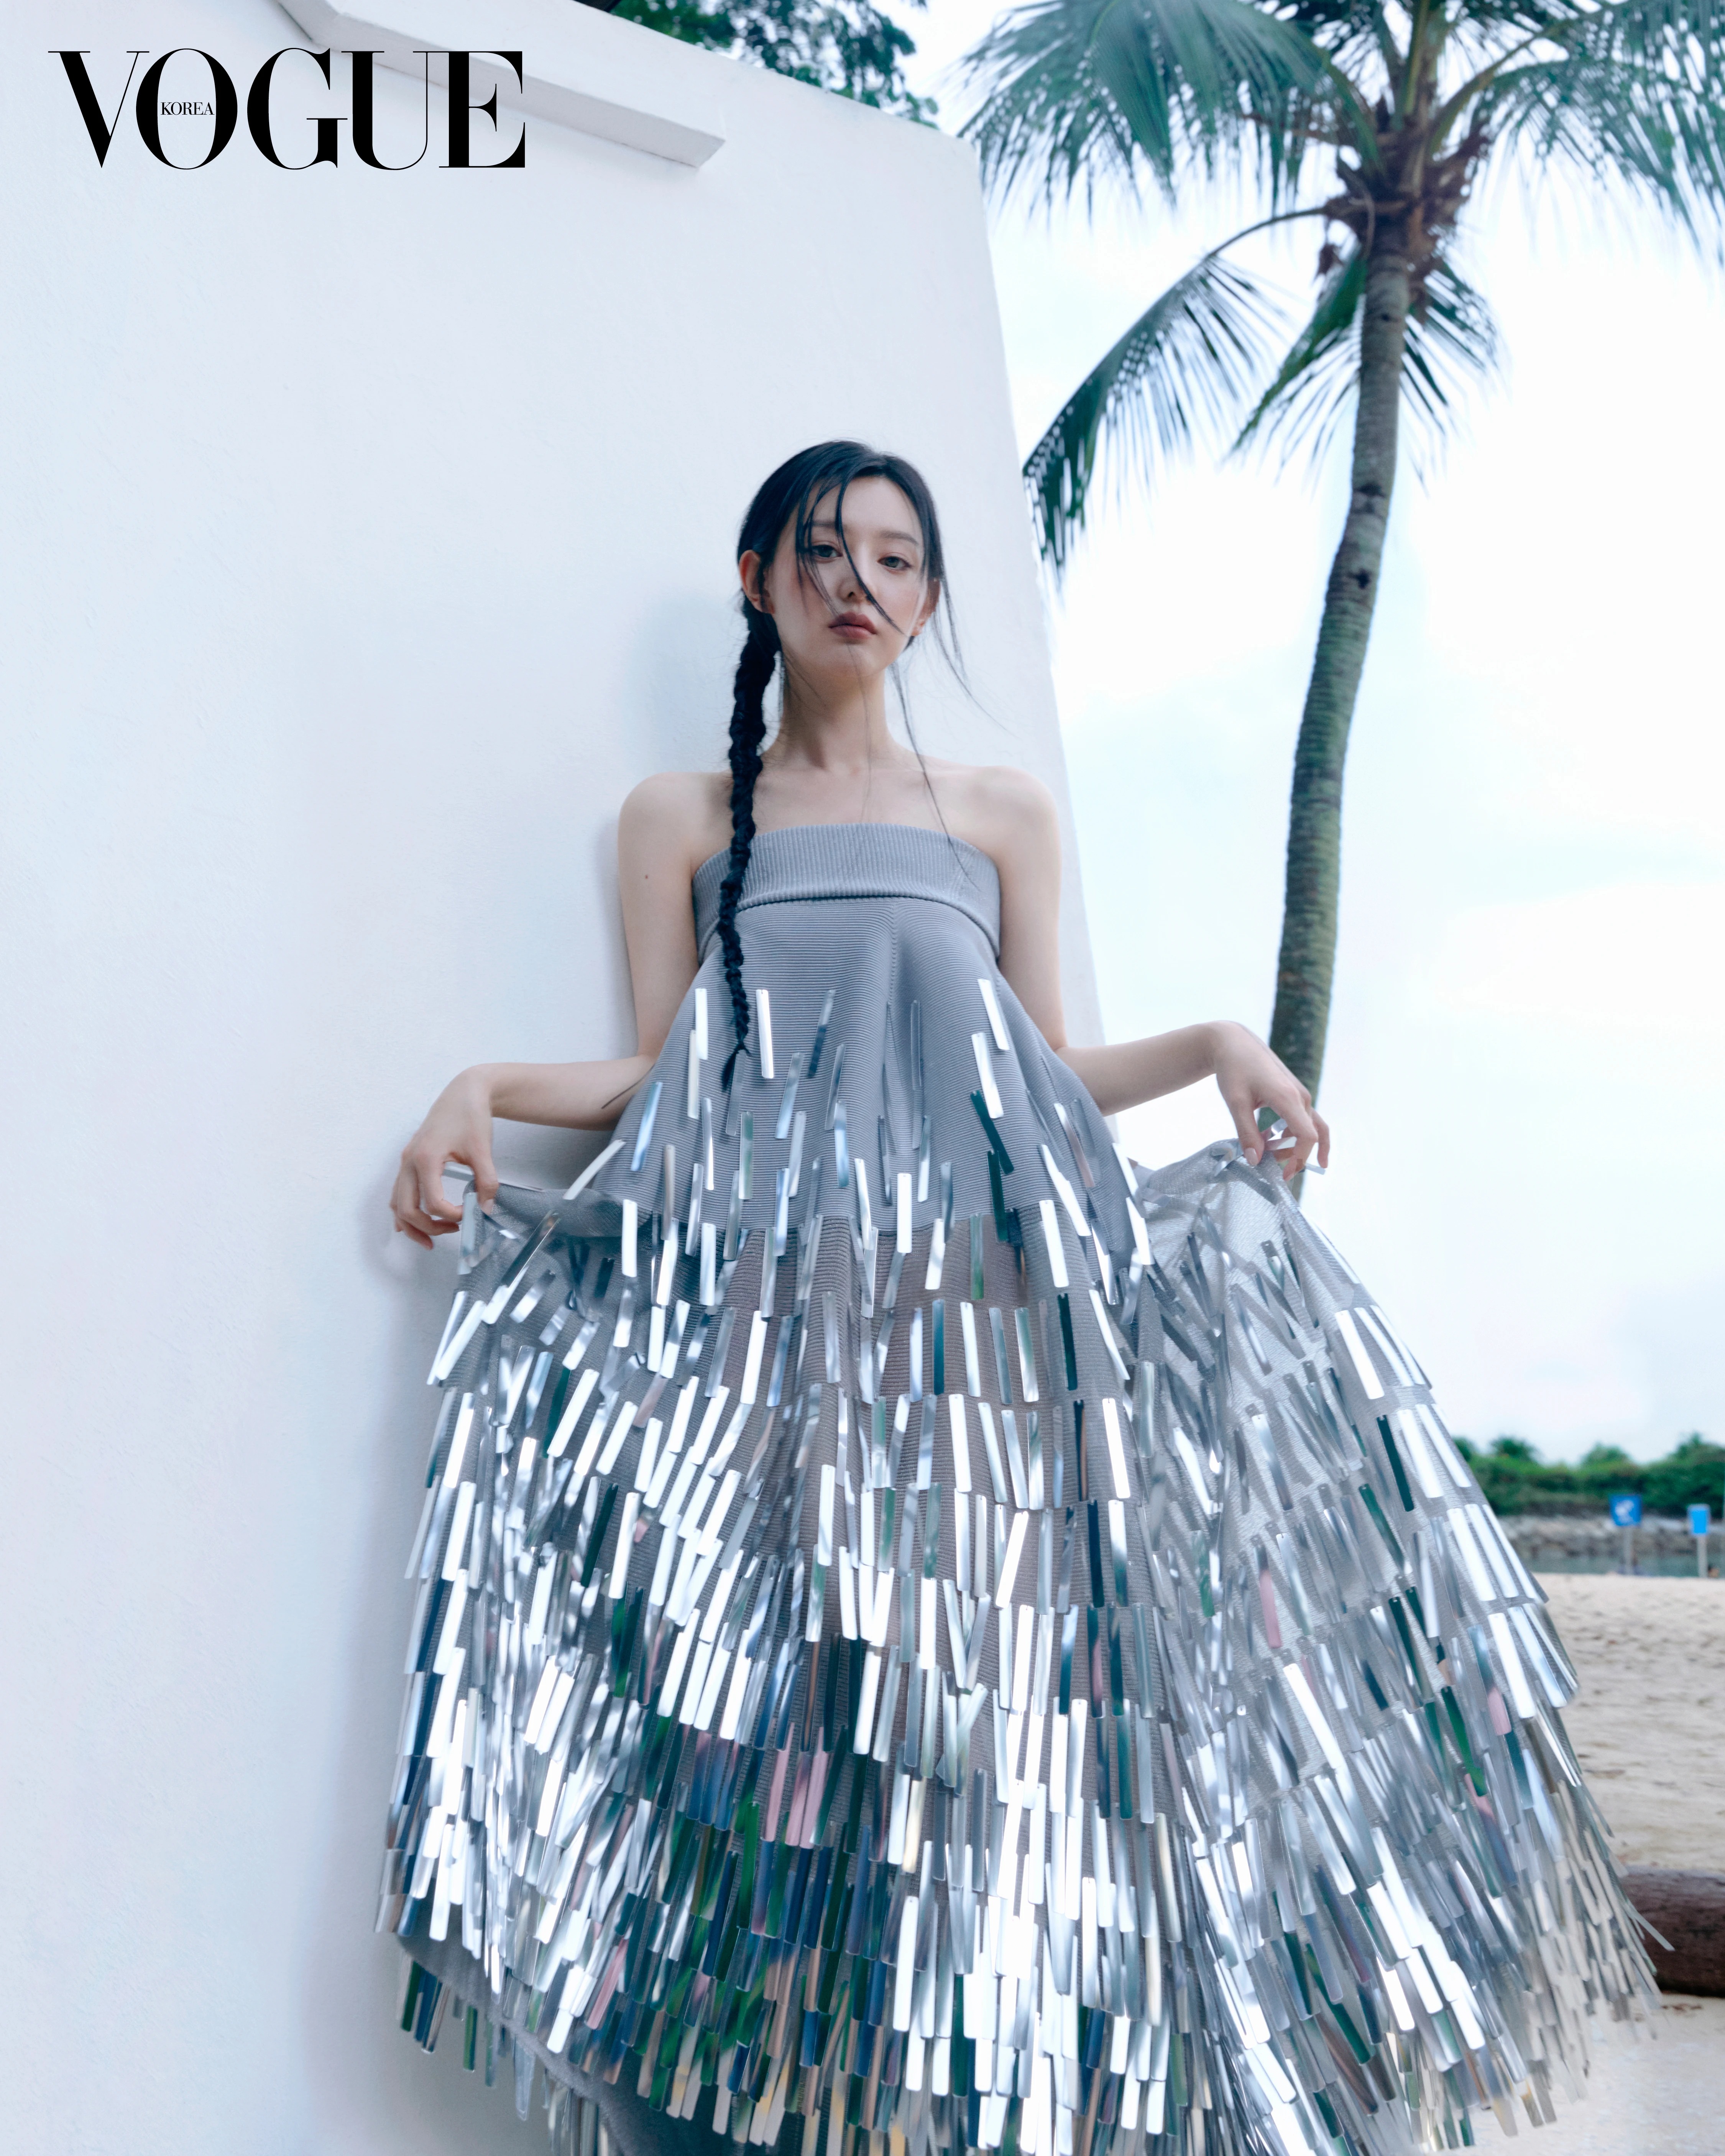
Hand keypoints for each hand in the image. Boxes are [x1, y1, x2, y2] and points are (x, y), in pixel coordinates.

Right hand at [390, 1068, 498, 1246]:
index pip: (433, 1202)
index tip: (471, 1213)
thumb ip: (486, 1182)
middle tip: (452, 1232)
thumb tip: (485, 1209)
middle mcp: (409, 1162)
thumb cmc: (470, 1117)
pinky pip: (398, 1193)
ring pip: (397, 1203)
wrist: (464, 1093)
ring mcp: (406, 1161)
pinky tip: (413, 1223)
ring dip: (412, 1224)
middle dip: (427, 1228)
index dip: (452, 1215)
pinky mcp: (409, 1160)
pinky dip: (404, 1211)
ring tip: (432, 1237)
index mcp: (426, 1158)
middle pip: (406, 1209)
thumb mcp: (482, 1151)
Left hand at [1209, 1023, 1330, 1179]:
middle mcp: (1300, 1096)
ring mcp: (1299, 1094)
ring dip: (1291, 1145)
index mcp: (1288, 1098)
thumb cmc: (1233, 1069)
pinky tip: (1270, 1139)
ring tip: (1268, 1154)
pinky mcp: (1293, 1093)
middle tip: (1273, 1170)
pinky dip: (1290, 1133)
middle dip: (1295, 1156)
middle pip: (1311, 1135)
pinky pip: (1301, 1119)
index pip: (1308, 1136)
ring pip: (1308, 1128)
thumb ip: (1247, 1132)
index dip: (1299, 1159)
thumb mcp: (1236, 1103)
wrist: (1233, 1043)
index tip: (1283, 1174)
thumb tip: (1255, 1160)